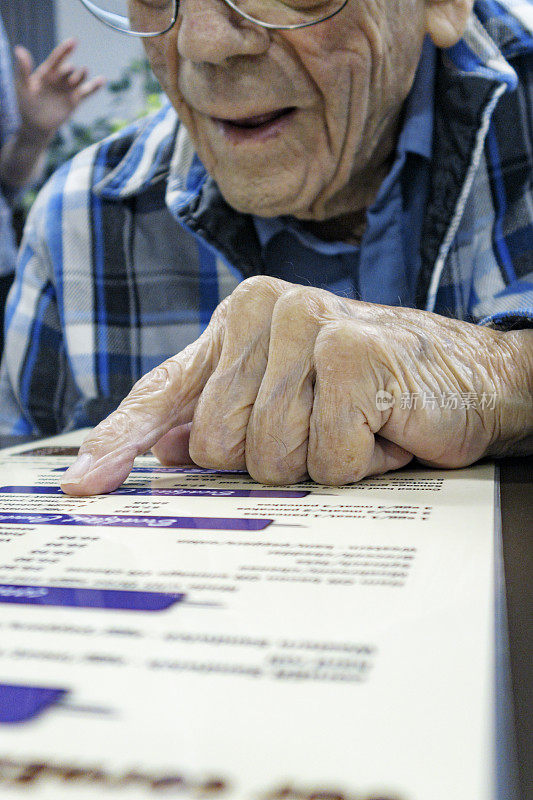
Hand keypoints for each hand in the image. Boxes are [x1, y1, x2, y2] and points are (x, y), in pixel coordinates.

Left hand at [14, 39, 104, 140]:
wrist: (36, 124)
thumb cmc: (27, 104)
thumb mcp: (22, 86)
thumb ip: (22, 69)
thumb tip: (19, 50)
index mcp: (47, 72)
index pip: (57, 58)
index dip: (65, 50)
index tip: (74, 42)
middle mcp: (59, 78)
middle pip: (68, 70)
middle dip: (69, 70)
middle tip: (70, 70)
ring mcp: (68, 89)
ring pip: (78, 78)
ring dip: (81, 75)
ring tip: (83, 71)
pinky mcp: (75, 100)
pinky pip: (87, 92)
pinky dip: (95, 86)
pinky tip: (102, 80)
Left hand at [61, 277, 532, 495]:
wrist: (469, 377)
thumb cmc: (373, 390)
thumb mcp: (287, 400)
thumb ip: (220, 415)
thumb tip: (164, 450)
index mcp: (240, 319)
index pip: (165, 392)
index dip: (120, 442)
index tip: (84, 483)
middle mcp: (267, 311)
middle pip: (219, 447)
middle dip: (276, 460)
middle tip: (323, 428)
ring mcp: (311, 327)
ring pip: (271, 459)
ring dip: (321, 462)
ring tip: (357, 425)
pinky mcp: (355, 357)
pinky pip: (328, 463)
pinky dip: (361, 465)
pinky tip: (384, 429)